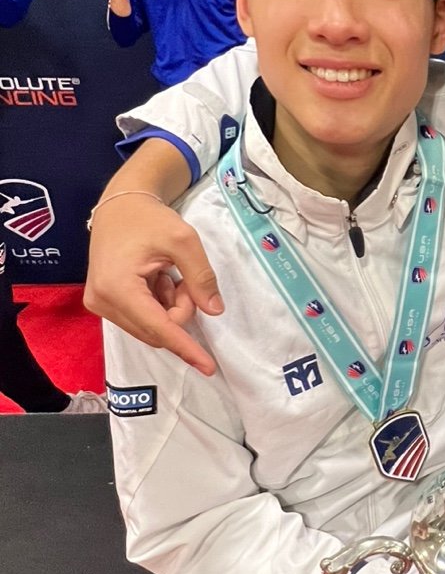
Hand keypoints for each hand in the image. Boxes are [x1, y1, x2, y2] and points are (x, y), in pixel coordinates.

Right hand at [85, 193, 224, 375]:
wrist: (119, 206)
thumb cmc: (149, 219)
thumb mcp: (183, 240)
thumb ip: (201, 276)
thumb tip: (215, 311)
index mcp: (117, 287)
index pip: (159, 328)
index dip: (186, 348)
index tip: (208, 367)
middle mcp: (102, 302)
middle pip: (156, 330)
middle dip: (179, 310)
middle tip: (181, 279)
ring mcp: (100, 305)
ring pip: (151, 327)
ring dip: (170, 307)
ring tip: (167, 274)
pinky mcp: (102, 304)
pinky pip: (142, 319)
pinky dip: (158, 304)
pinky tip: (156, 279)